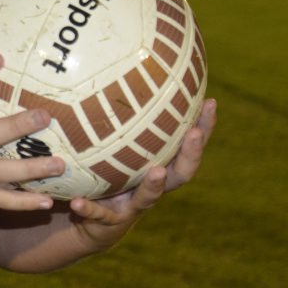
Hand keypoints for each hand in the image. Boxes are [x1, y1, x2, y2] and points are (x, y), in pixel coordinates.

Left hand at [66, 98, 217, 250]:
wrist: (84, 220)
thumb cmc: (96, 173)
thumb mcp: (101, 142)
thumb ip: (105, 114)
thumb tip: (103, 64)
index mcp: (154, 164)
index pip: (185, 144)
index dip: (203, 126)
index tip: (211, 102)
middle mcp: (149, 186)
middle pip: (181, 172)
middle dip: (192, 153)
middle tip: (196, 133)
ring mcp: (130, 207)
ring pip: (149, 198)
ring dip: (154, 185)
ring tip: (155, 172)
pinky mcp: (105, 223)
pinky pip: (98, 215)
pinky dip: (89, 209)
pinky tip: (76, 202)